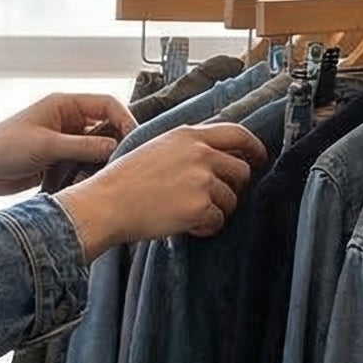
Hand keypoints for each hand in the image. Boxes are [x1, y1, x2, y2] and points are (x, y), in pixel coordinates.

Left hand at [0, 93, 137, 212]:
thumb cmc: (3, 148)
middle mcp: (67, 120)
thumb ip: (82, 146)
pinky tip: (99, 182)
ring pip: (97, 147)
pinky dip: (92, 170)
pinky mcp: (59, 160)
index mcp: (64, 104)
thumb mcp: (46, 145)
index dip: (124, 118)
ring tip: (116, 173)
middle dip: (118, 140)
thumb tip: (116, 147)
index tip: (135, 138)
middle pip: (106, 126)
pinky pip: (84, 163)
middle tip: (130, 159)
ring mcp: (63, 140)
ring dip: (105, 158)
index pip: (107, 104)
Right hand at [53, 120, 266, 258]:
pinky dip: (205, 228)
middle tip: (216, 199)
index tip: (258, 159)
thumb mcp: (154, 148)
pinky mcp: (199, 206)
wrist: (105, 205)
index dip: (254, 148)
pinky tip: (186, 226)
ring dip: (216, 211)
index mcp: (188, 135)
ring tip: (190, 215)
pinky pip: (217, 221)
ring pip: (231, 199)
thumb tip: (214, 158)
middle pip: (241, 170)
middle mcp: (200, 153)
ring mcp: (201, 180)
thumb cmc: (122, 181)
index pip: (237, 134)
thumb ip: (186, 147)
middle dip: (234, 187)